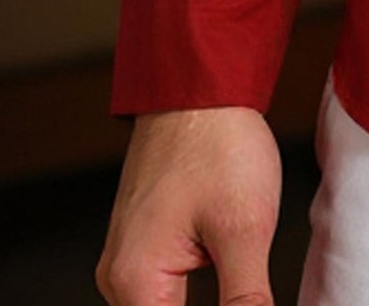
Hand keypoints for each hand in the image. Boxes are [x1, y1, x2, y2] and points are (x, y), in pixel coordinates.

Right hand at [95, 105, 281, 305]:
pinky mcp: (145, 244)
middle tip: (249, 297)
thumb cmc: (216, 141)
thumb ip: (246, 300)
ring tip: (242, 292)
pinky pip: (164, 293)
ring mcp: (129, 260)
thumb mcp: (243, 228)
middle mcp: (119, 278)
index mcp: (134, 282)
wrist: (199, 83)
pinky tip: (231, 293)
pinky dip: (194, 300)